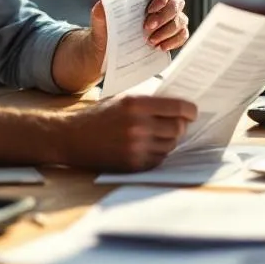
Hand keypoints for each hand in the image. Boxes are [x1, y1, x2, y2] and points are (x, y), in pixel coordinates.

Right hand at [61, 94, 198, 171]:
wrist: (71, 136)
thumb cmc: (98, 115)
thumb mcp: (123, 99)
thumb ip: (149, 102)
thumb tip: (178, 107)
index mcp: (136, 104)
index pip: (178, 108)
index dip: (190, 111)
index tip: (192, 112)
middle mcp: (138, 125)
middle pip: (178, 129)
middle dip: (181, 126)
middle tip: (178, 124)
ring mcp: (136, 147)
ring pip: (170, 145)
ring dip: (170, 140)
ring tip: (159, 134)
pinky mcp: (133, 163)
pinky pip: (158, 159)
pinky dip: (158, 152)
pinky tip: (149, 145)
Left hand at [87, 0, 190, 55]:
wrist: (109, 50)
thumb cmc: (107, 29)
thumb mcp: (100, 20)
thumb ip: (101, 10)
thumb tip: (103, 4)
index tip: (150, 9)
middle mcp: (164, 4)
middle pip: (176, 3)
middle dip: (163, 16)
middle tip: (147, 28)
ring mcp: (172, 19)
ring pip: (181, 20)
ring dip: (167, 31)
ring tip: (151, 42)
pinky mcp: (174, 34)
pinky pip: (183, 35)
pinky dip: (174, 42)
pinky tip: (160, 47)